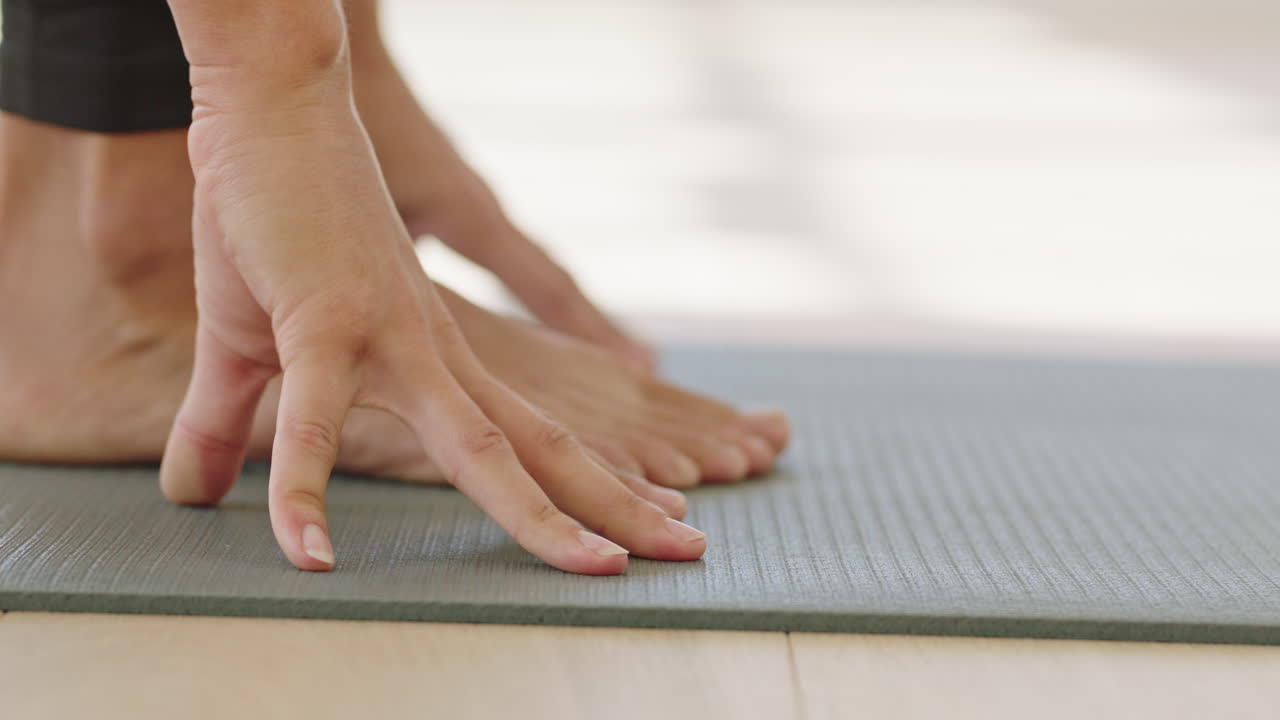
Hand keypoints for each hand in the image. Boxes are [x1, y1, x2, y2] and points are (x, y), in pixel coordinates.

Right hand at [157, 28, 703, 574]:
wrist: (271, 115)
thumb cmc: (277, 225)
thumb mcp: (258, 349)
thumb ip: (240, 426)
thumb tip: (199, 492)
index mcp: (444, 362)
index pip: (542, 436)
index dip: (601, 480)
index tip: (665, 517)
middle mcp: (441, 358)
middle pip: (547, 450)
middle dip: (619, 506)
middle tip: (691, 555)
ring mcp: (393, 339)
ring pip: (481, 445)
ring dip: (539, 514)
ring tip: (598, 571)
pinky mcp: (322, 321)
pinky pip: (316, 419)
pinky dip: (309, 488)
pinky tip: (309, 553)